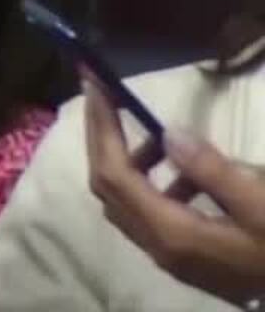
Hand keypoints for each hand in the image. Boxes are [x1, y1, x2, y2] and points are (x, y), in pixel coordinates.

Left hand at [84, 81, 264, 305]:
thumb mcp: (261, 207)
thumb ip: (213, 171)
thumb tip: (169, 133)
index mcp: (171, 233)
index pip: (113, 173)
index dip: (100, 127)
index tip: (95, 85)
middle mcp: (158, 247)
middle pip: (107, 186)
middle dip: (101, 137)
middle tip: (102, 94)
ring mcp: (169, 257)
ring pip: (126, 202)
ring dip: (130, 162)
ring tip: (159, 134)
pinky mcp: (184, 259)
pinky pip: (151, 215)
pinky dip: (156, 185)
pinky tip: (189, 172)